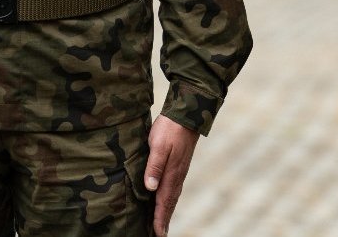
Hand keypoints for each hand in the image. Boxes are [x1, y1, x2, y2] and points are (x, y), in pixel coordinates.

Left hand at [145, 115, 199, 236]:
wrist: (187, 113)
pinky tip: (167, 199)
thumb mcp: (159, 146)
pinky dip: (170, 199)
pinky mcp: (180, 164)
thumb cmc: (170, 128)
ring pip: (173, 196)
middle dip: (164, 219)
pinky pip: (175, 187)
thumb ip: (154, 167)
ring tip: (163, 223)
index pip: (164, 201)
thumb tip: (150, 188)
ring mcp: (180, 170)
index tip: (157, 233)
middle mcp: (177, 175)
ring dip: (168, 211)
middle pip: (170, 202)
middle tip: (160, 235)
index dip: (160, 218)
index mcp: (171, 173)